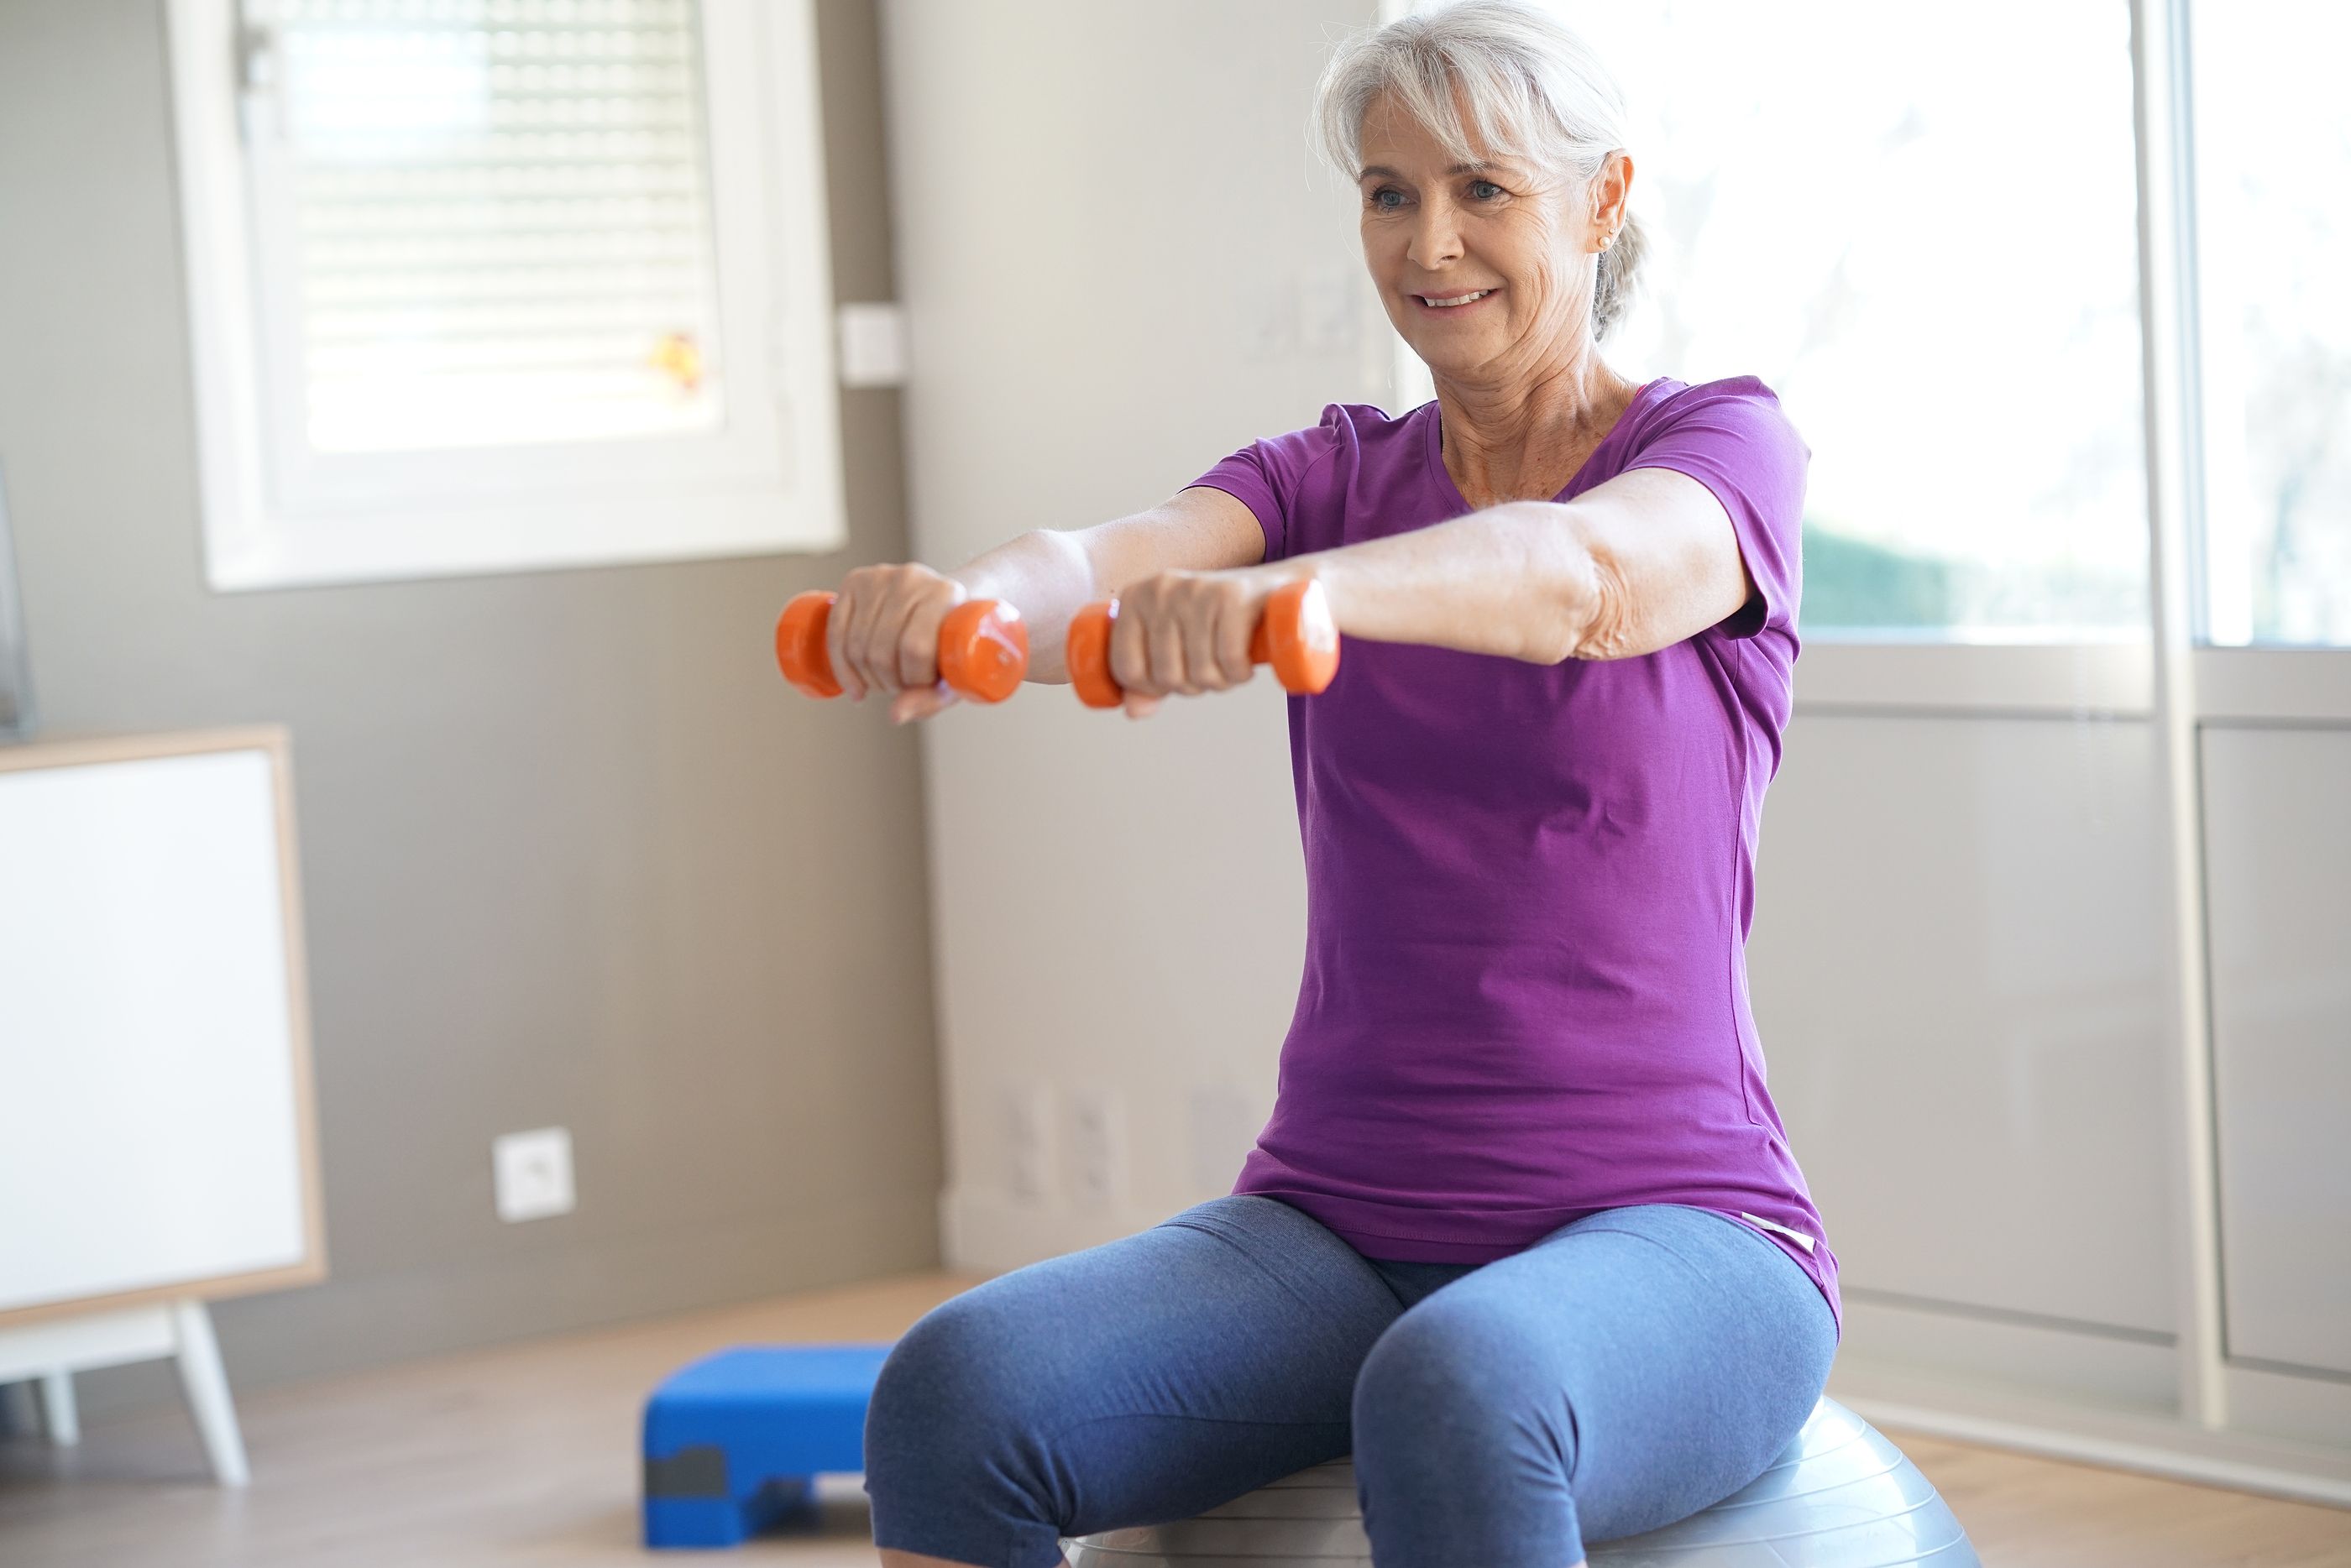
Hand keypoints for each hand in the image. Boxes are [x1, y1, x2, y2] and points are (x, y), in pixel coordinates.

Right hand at [824, 562, 966, 722]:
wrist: (950, 603)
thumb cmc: (954, 643)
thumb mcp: (956, 674)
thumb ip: (931, 699)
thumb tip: (894, 716)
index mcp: (944, 593)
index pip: (915, 648)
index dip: (915, 679)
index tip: (925, 684)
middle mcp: (911, 579)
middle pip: (881, 650)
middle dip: (889, 682)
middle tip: (903, 687)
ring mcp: (880, 577)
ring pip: (857, 645)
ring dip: (868, 678)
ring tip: (887, 681)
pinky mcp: (854, 581)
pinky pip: (835, 632)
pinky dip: (841, 667)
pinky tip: (855, 687)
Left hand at [1107, 566, 1288, 719]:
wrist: (1277, 588)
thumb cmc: (1218, 620)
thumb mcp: (1177, 645)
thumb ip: (1149, 679)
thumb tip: (1133, 711)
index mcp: (1134, 598)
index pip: (1126, 668)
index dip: (1151, 689)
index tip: (1174, 679)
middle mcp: (1160, 590)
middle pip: (1166, 676)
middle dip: (1193, 685)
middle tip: (1211, 668)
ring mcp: (1196, 590)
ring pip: (1199, 671)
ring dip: (1220, 681)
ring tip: (1230, 664)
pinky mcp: (1232, 596)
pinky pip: (1229, 660)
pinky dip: (1239, 674)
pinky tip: (1245, 665)